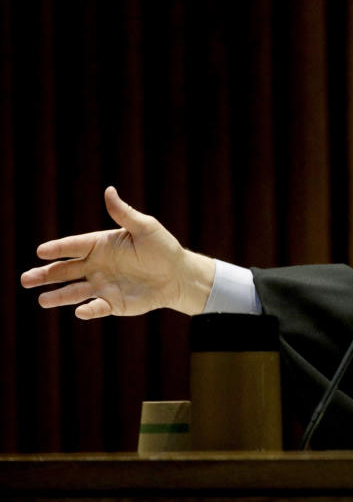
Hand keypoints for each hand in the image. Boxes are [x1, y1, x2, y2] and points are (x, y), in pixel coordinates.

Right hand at [20, 186, 215, 318]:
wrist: (178, 275)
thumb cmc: (163, 248)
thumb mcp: (145, 228)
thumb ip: (124, 214)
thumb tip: (109, 190)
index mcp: (101, 245)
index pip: (74, 246)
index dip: (58, 249)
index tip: (41, 252)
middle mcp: (96, 266)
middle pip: (65, 271)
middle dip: (45, 275)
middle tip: (25, 279)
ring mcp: (102, 285)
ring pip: (74, 291)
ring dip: (58, 296)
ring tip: (41, 300)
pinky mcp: (113, 303)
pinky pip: (97, 307)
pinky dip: (89, 310)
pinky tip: (80, 311)